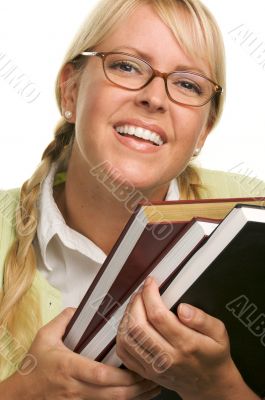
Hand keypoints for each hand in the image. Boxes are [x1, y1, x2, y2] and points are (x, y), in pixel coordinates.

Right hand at [1, 308, 160, 399]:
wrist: (22, 396)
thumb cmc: (34, 367)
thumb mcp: (44, 337)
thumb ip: (64, 320)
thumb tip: (80, 309)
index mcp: (69, 367)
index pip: (98, 373)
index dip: (121, 374)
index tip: (138, 365)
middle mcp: (77, 387)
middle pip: (112, 393)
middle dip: (137, 387)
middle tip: (156, 375)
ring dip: (135, 397)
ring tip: (153, 387)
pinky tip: (136, 396)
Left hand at [116, 277, 258, 399]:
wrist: (209, 385)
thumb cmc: (213, 356)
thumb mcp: (219, 333)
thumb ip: (203, 319)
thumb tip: (183, 308)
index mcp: (186, 344)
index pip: (158, 315)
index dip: (150, 294)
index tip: (151, 283)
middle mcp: (167, 357)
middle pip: (138, 326)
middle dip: (136, 302)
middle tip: (142, 291)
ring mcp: (154, 366)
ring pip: (127, 338)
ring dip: (127, 316)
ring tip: (136, 304)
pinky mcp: (145, 372)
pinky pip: (124, 352)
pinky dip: (122, 333)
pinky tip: (131, 322)